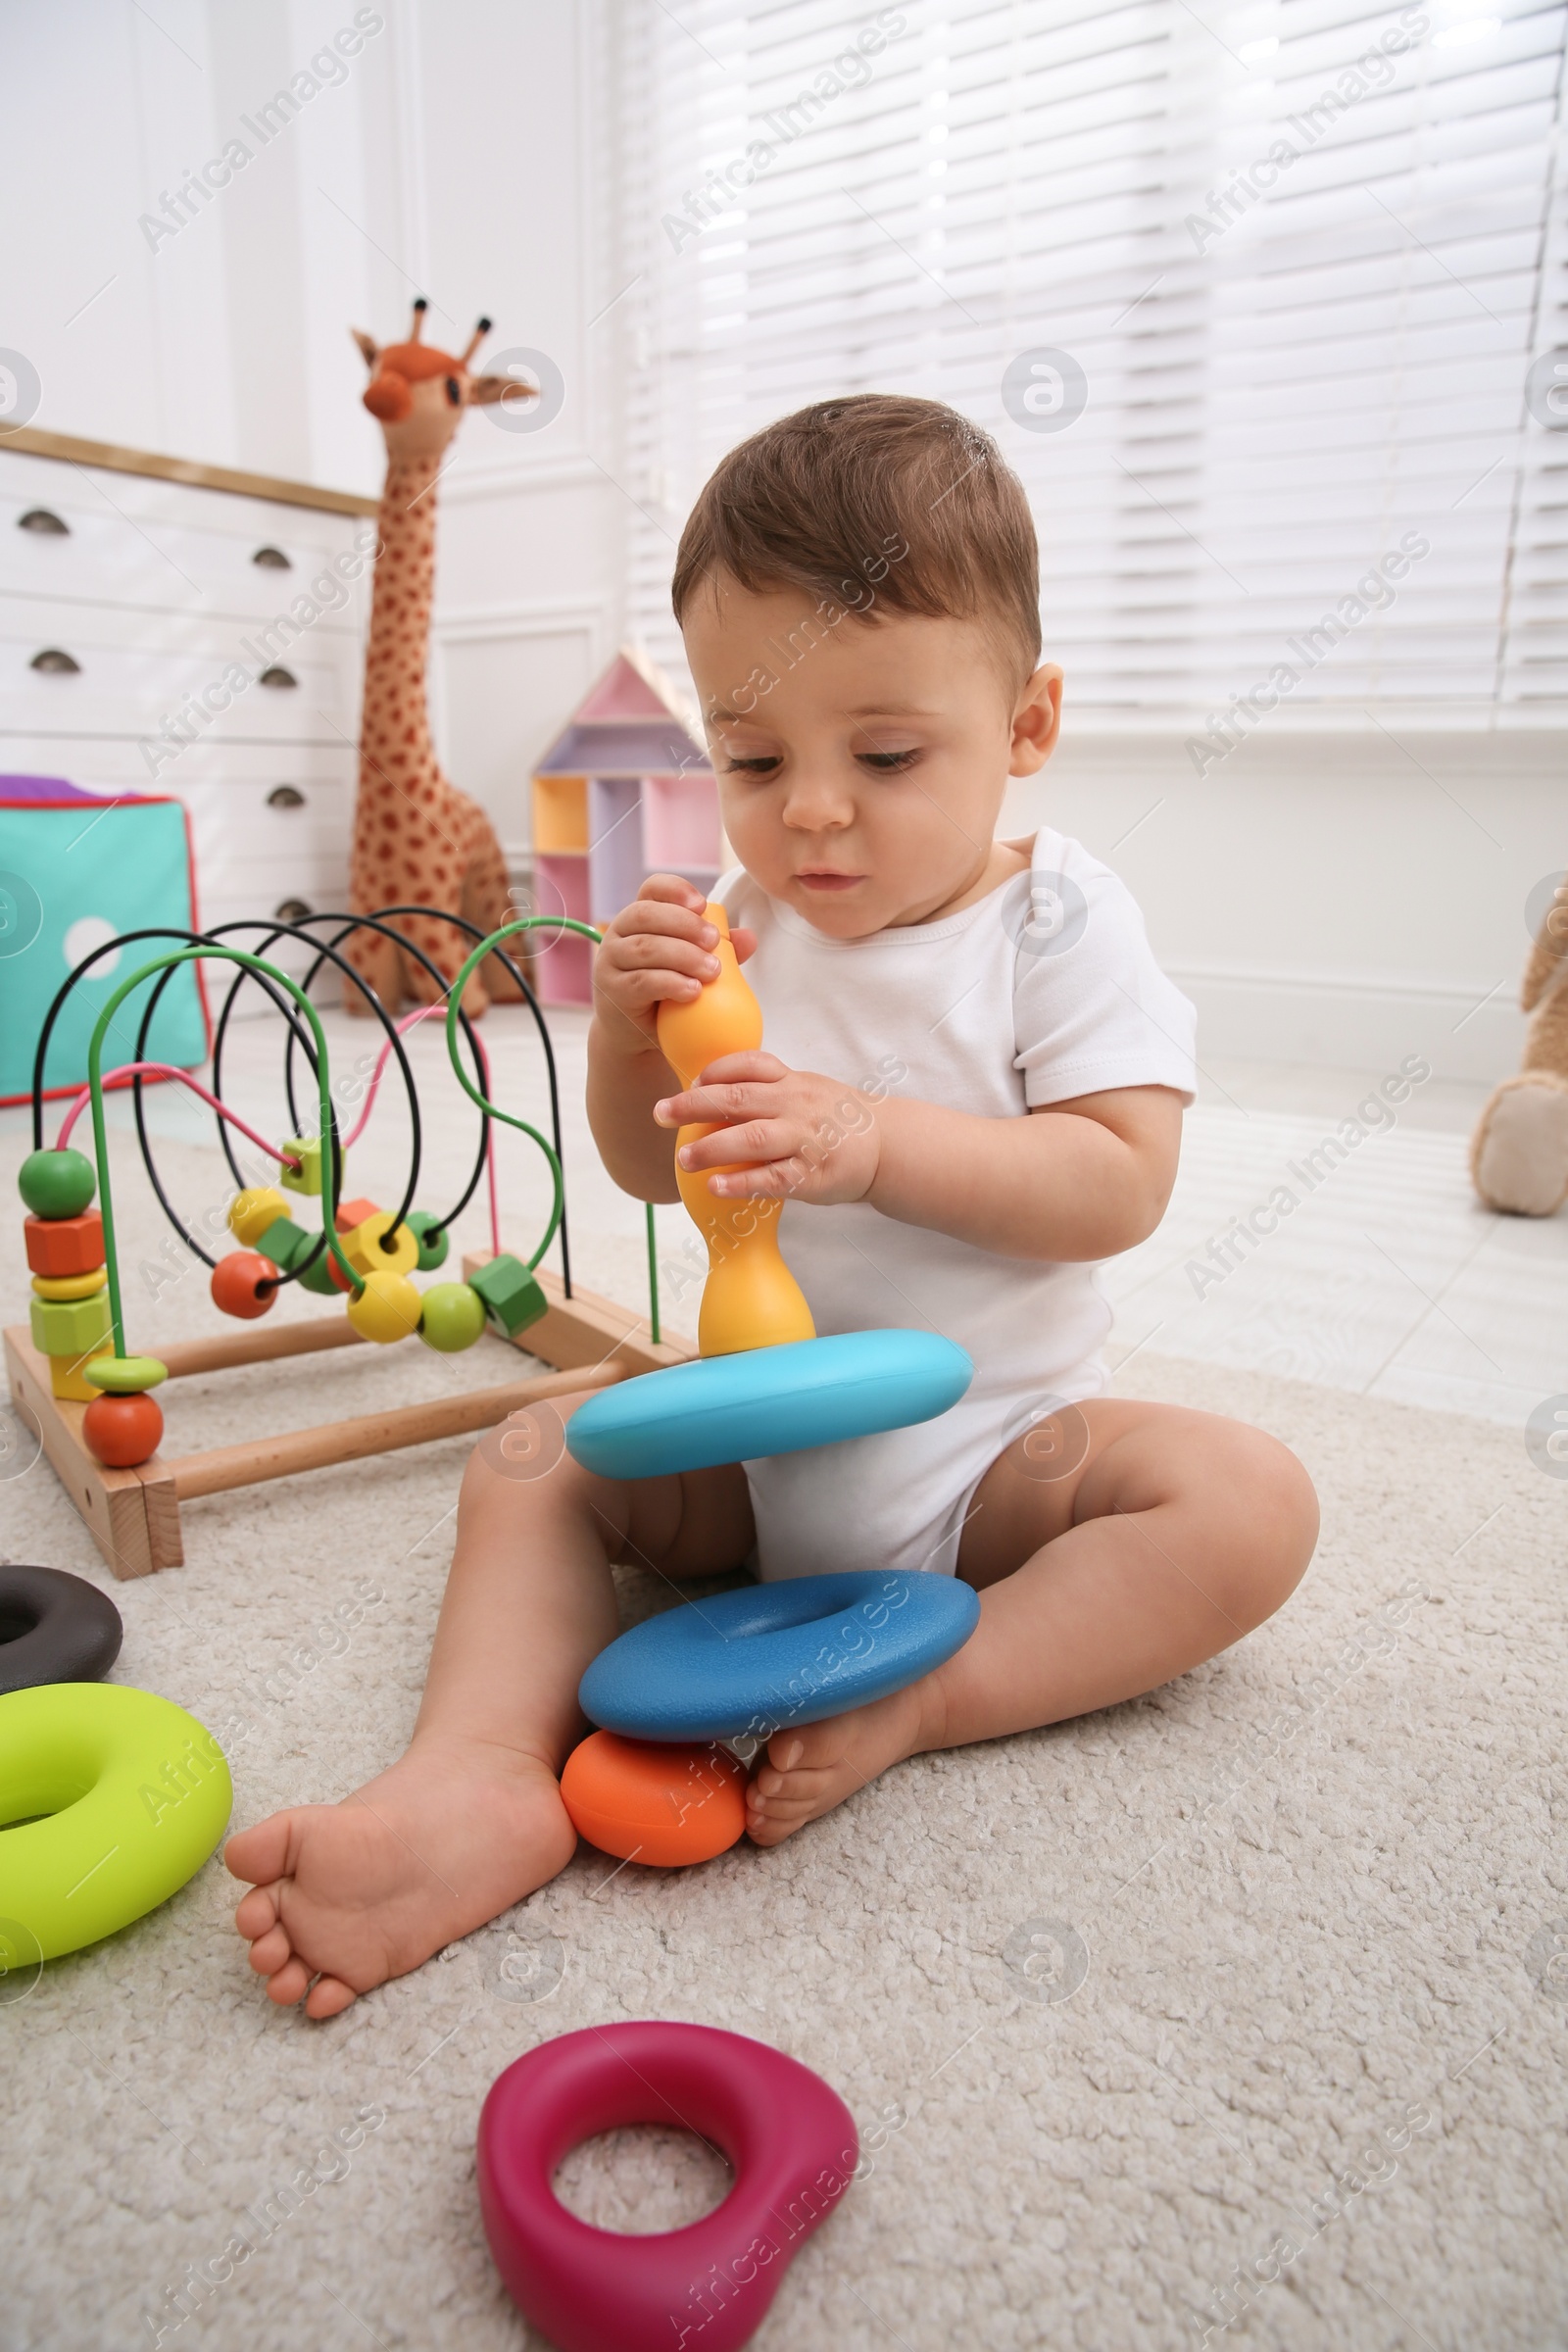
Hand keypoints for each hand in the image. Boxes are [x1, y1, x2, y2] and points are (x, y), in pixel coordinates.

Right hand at [590, 875, 756, 1055]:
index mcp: (640, 918)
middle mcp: (619, 933)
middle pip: (647, 914)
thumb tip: (749, 937)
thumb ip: (720, 951)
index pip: (652, 889)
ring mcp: (611, 961)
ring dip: (684, 956)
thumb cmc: (666, 993)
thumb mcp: (693, 968)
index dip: (676, 890)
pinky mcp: (613, 991)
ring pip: (646, 948)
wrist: (636, 1035)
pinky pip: (642, 981)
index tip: (702, 905)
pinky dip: (671, 984)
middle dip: (685, 924)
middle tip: (714, 941)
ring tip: (712, 971)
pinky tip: (693, 991)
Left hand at [654, 1052, 880, 1204]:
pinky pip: (771, 1179)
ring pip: (750, 1138)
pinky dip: (741, 1182)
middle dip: (693, 1105)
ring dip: (711, 1148)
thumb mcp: (808, 1089)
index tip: (690, 1082)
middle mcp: (795, 1105)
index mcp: (793, 1081)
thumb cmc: (837, 1119)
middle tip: (660, 1113)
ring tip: (683, 1158)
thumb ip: (770, 1087)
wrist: (888, 1146)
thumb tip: (714, 1089)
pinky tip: (715, 1186)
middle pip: (737, 1099)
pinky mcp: (811, 1174)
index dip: (714, 1072)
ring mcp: (804, 1139)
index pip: (749, 1065)